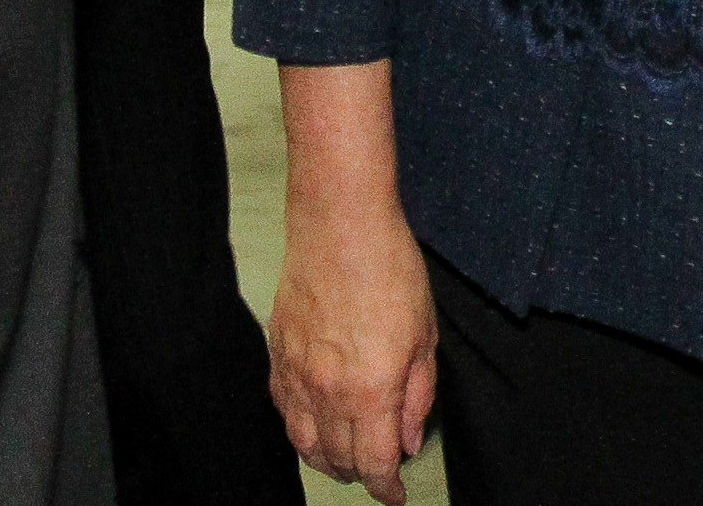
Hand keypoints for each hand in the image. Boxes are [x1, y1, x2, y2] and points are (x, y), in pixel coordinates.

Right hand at [268, 191, 433, 503]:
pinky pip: (285, 412)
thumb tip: (408, 440)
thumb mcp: (425, 335)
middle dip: (361, 474)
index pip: (376, 462)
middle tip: (378, 471)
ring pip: (305, 443)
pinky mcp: (277, 355)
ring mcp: (297, 375)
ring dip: (327, 461)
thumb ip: (417, 396)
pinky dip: (300, 431)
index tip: (396, 495)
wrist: (339, 223)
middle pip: (339, 459)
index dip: (387, 487)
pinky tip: (314, 427)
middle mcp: (328, 392)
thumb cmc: (390, 268)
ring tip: (346, 461)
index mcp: (371, 390)